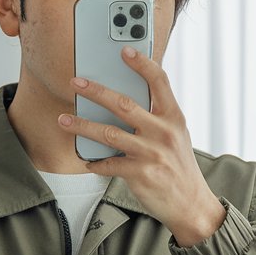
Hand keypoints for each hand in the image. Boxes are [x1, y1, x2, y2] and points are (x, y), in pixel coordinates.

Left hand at [57, 47, 226, 246]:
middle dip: (96, 91)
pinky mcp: (141, 173)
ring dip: (82, 125)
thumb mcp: (176, 137)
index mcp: (173, 117)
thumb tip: (122, 103)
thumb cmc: (179, 168)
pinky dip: (95, 163)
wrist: (191, 204)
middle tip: (76, 83)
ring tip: (64, 120)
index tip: (124, 51)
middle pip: (124, 103)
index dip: (141, 63)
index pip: (159, 81)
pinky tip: (88, 162)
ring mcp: (151, 152)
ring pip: (109, 133)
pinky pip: (109, 164)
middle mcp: (163, 131)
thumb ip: (156, 118)